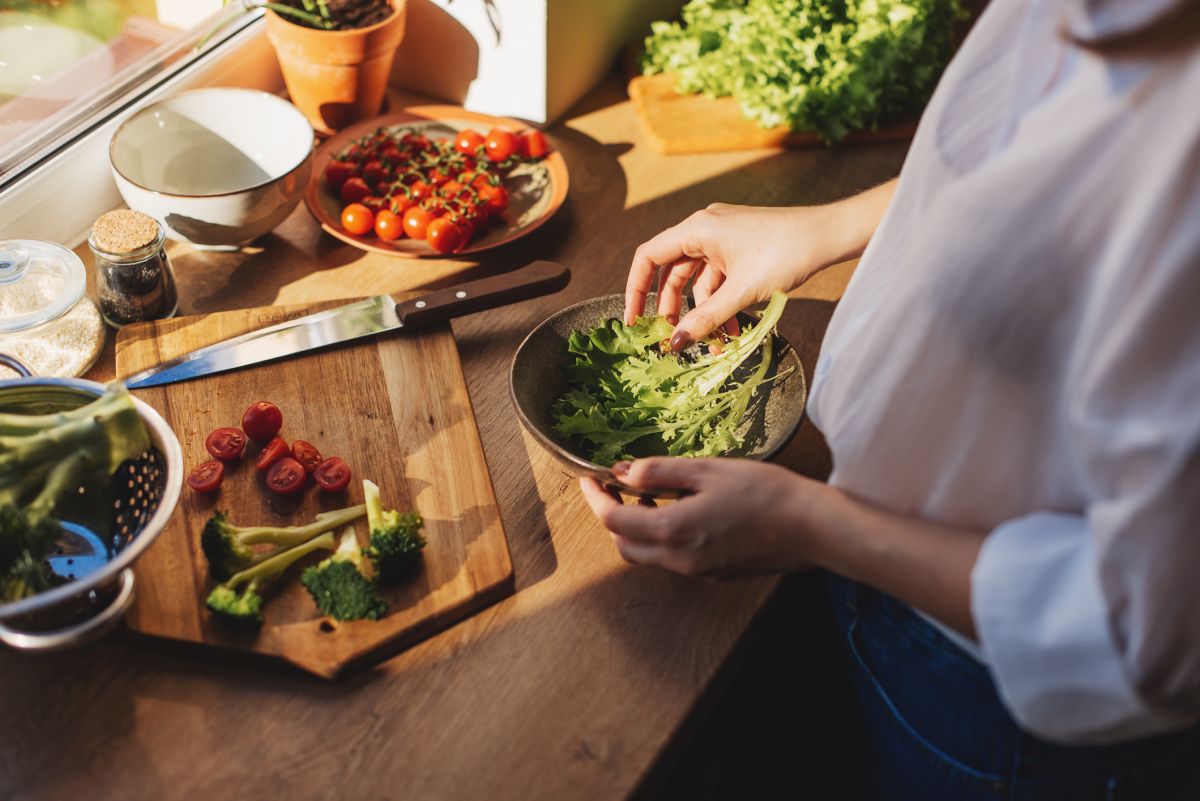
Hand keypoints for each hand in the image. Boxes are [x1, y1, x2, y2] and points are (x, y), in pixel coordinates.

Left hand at [579, 457, 816, 576]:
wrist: (812, 527)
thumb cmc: (766, 493)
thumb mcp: (708, 470)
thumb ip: (661, 472)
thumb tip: (624, 472)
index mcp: (673, 532)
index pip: (613, 521)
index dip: (595, 499)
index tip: (590, 479)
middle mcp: (679, 560)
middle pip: (624, 546)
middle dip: (613, 518)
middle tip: (617, 488)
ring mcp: (697, 571)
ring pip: (648, 557)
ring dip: (638, 530)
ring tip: (650, 496)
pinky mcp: (714, 573)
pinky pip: (673, 560)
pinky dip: (663, 538)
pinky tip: (680, 512)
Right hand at [626, 180, 896, 349]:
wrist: (830, 234)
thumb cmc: (787, 253)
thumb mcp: (742, 292)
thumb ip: (705, 319)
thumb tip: (675, 344)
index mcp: (697, 229)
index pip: (649, 257)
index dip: (636, 289)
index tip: (635, 320)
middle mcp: (706, 228)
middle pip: (673, 272)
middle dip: (672, 308)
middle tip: (673, 340)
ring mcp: (724, 238)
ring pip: (699, 280)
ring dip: (704, 312)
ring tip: (715, 344)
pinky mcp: (741, 248)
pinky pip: (720, 278)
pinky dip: (722, 302)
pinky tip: (734, 328)